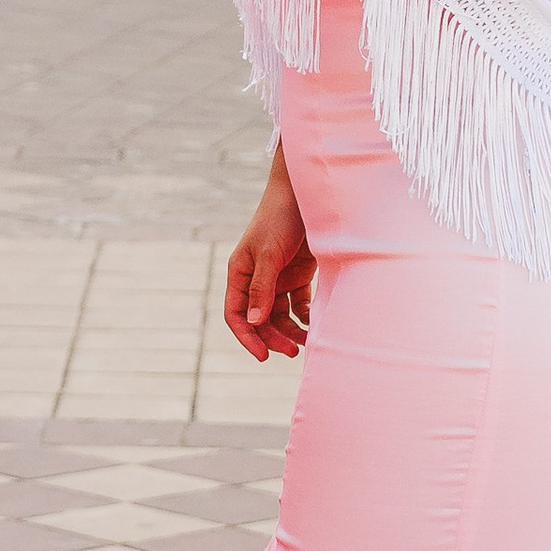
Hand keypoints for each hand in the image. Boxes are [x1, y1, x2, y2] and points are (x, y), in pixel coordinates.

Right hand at [224, 170, 315, 362]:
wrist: (306, 194)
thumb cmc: (280, 219)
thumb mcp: (268, 254)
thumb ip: (261, 288)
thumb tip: (253, 322)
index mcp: (240, 272)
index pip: (236, 314)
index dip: (247, 337)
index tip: (264, 356)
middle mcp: (256, 278)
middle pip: (260, 319)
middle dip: (273, 337)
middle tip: (293, 352)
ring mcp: (277, 277)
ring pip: (280, 315)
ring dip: (290, 330)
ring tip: (307, 342)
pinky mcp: (297, 274)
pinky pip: (298, 304)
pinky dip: (304, 316)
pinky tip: (314, 322)